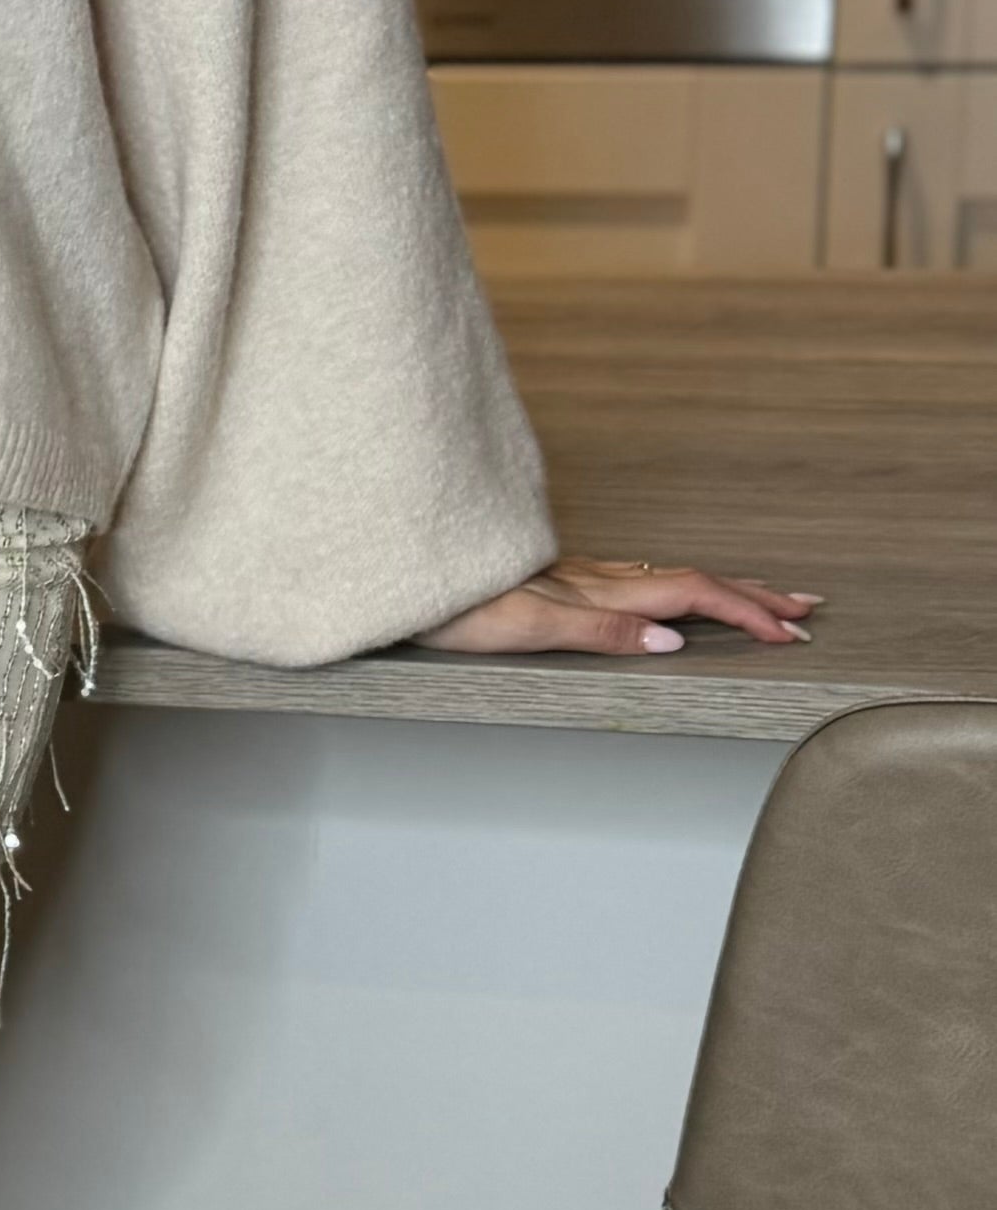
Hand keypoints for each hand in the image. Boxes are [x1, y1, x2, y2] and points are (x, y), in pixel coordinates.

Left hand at [415, 555, 818, 660]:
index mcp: (598, 590)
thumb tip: (670, 643)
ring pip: (668, 577)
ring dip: (721, 589)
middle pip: (692, 581)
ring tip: (760, 596)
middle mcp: (594, 578)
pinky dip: (677, 586)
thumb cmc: (451, 604)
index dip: (745, 614)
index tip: (791, 634)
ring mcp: (577, 575)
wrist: (403, 566)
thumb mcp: (525, 626)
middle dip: (753, 595)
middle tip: (806, 608)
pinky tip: (671, 589)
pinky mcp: (557, 579)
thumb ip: (601, 632)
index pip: (692, 596)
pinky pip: (638, 578)